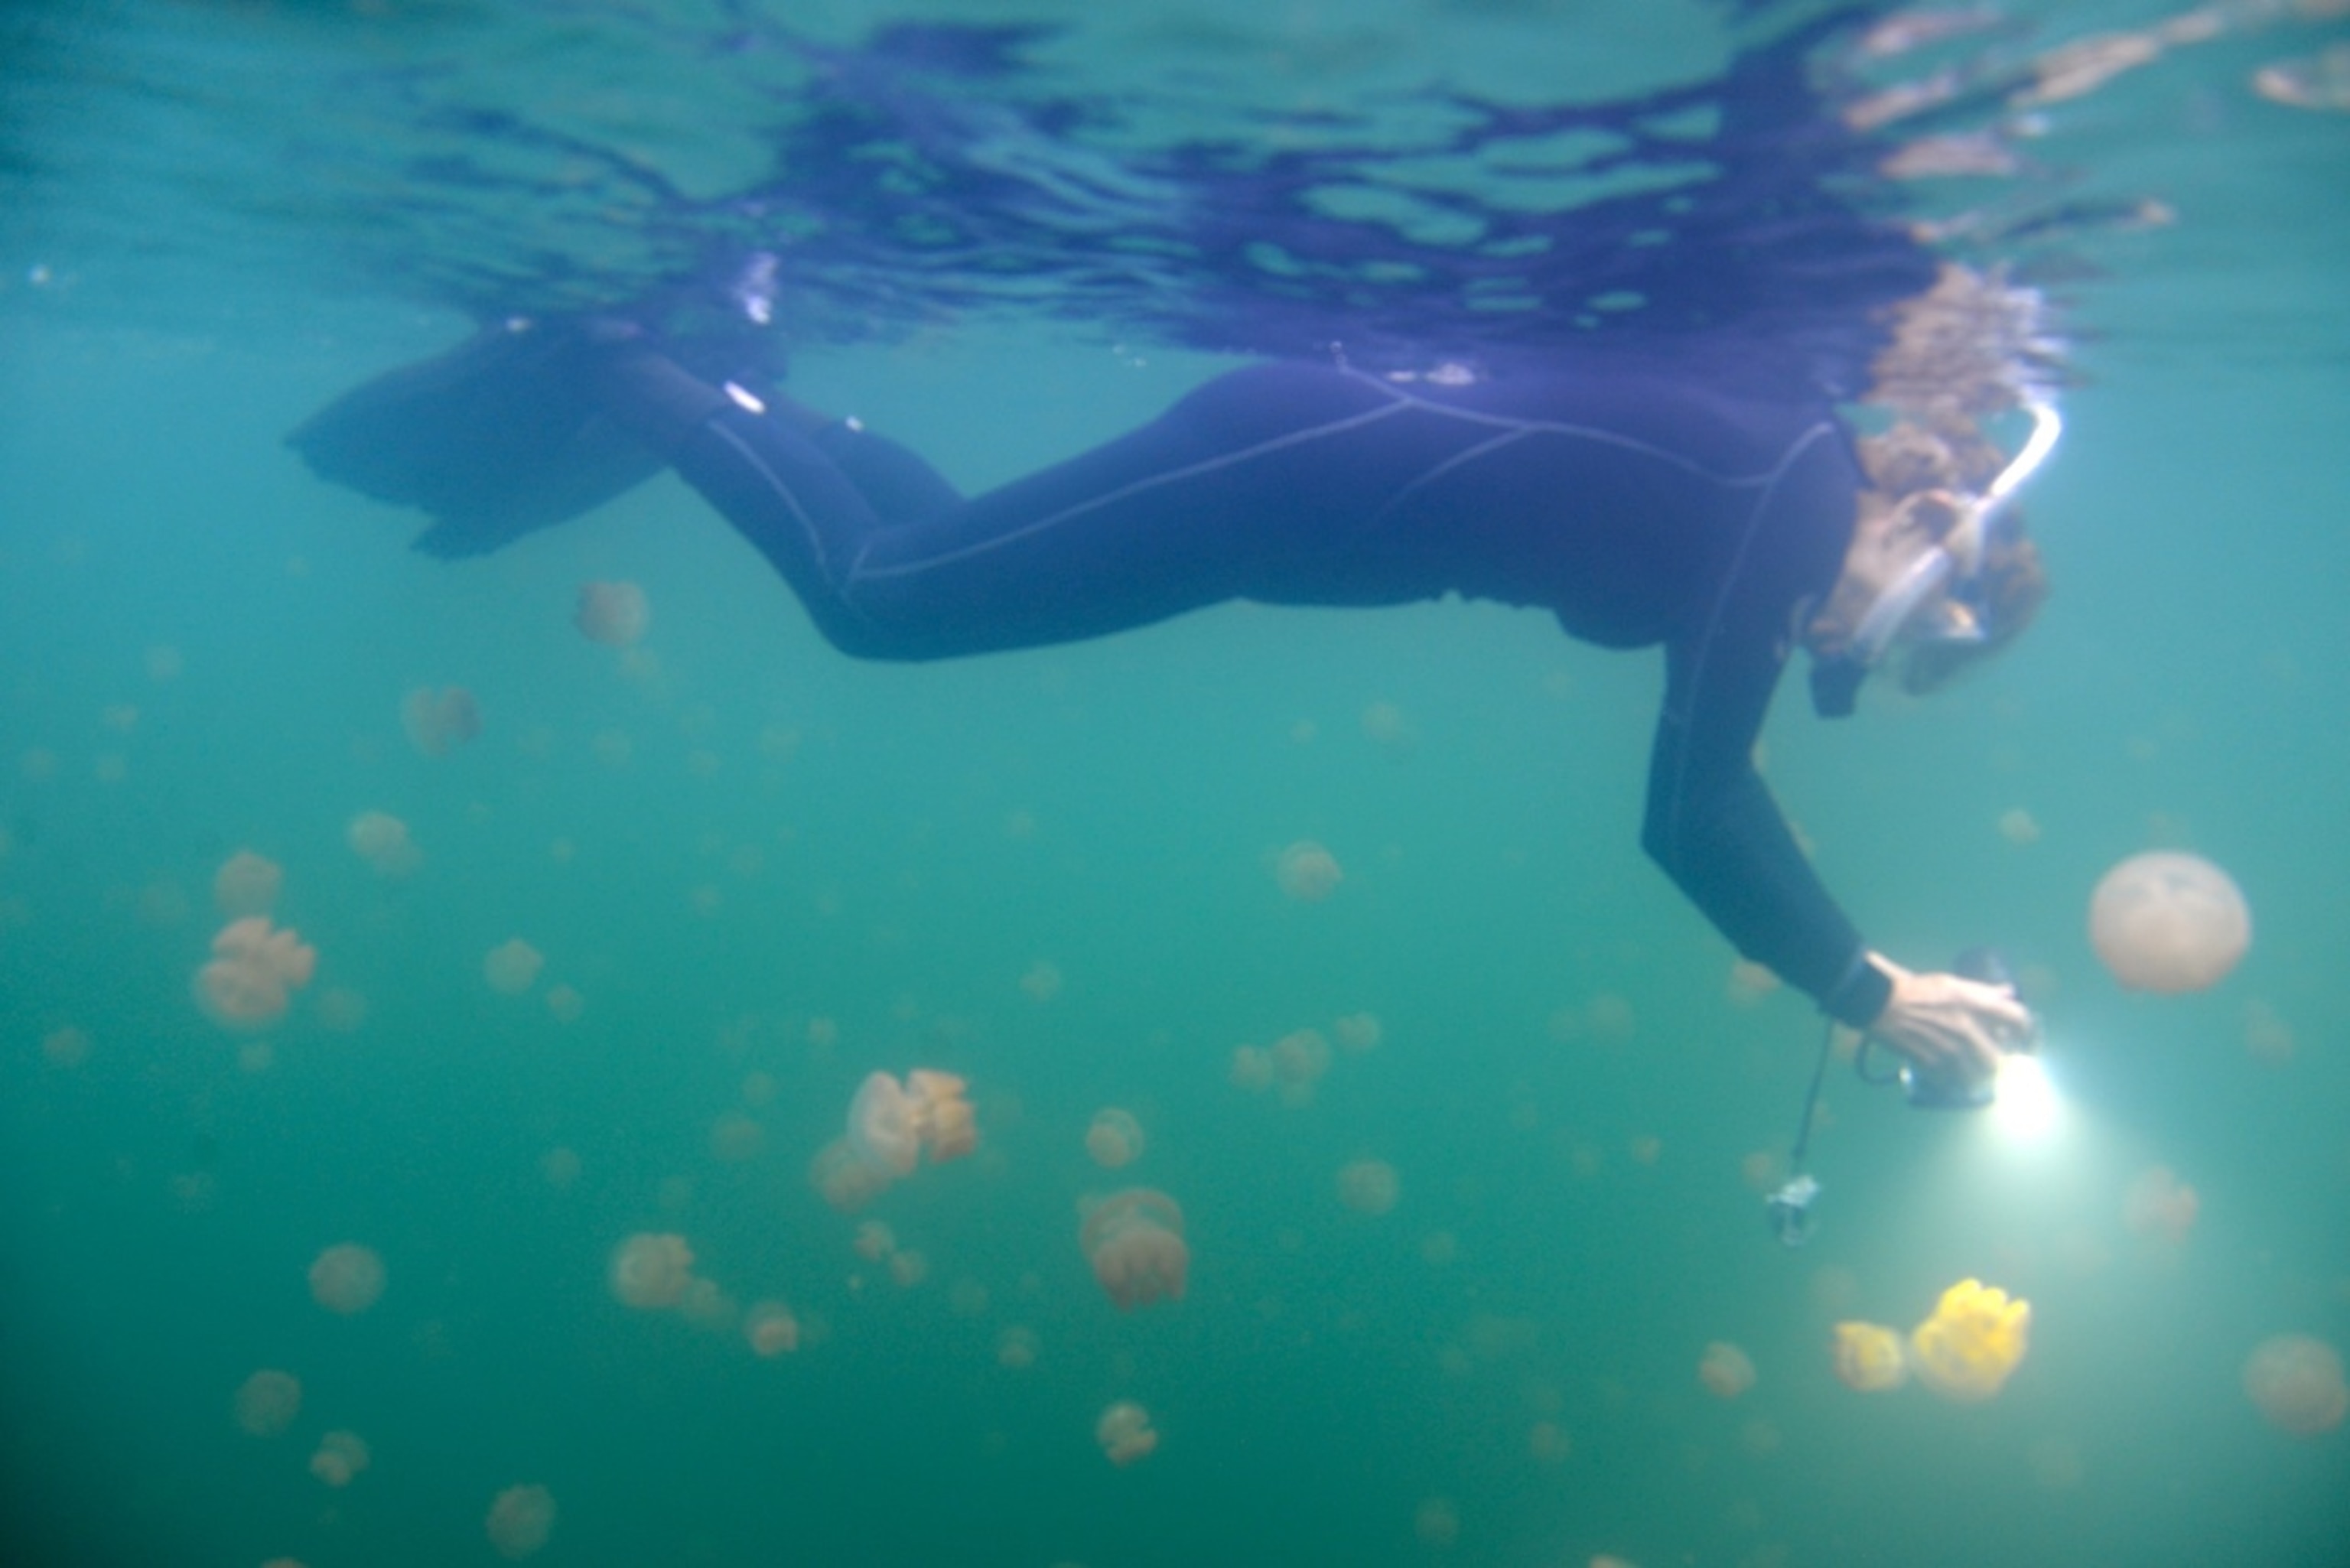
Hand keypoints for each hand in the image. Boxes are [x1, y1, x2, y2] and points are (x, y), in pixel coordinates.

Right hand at [1861, 953, 2033, 1082]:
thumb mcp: (1953, 983)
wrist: (1881, 1002)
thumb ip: (1983, 992)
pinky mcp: (1932, 1064)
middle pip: (2001, 1060)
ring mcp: (1950, 1050)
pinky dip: (1957, 1083)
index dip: (2028, 1032)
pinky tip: (1954, 1078)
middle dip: (2002, 1064)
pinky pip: (1955, 1083)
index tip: (2025, 1040)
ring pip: (1980, 1076)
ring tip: (1976, 1074)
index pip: (2018, 1019)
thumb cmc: (1917, 989)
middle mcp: (1968, 1028)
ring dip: (1981, 1077)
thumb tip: (2008, 992)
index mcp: (1975, 1004)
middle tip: (1998, 1063)